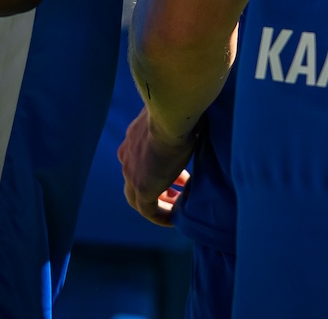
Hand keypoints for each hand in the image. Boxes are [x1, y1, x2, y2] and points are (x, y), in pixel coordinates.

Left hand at [118, 106, 193, 226]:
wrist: (172, 113)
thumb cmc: (181, 109)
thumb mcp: (178, 116)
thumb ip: (182, 122)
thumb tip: (200, 118)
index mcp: (134, 137)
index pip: (140, 158)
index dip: (159, 167)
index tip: (180, 173)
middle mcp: (127, 155)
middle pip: (136, 179)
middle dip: (156, 186)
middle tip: (176, 191)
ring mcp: (131, 173)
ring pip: (138, 197)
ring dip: (158, 202)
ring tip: (178, 205)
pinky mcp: (142, 187)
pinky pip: (148, 210)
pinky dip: (161, 216)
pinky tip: (175, 218)